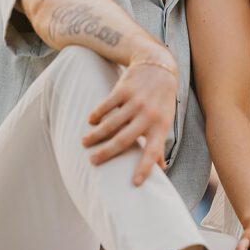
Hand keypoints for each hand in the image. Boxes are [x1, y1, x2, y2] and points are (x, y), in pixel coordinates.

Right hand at [82, 53, 177, 184]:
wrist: (158, 66)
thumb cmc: (161, 100)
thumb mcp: (165, 121)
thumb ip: (160, 144)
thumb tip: (161, 168)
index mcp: (160, 127)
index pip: (153, 152)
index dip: (144, 168)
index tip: (135, 184)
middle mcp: (148, 115)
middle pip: (124, 139)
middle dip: (106, 153)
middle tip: (93, 162)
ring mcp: (136, 102)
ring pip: (111, 123)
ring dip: (96, 135)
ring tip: (85, 143)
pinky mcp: (124, 89)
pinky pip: (106, 105)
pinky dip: (97, 115)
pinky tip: (90, 121)